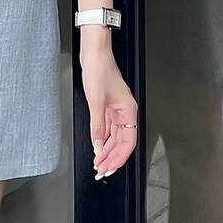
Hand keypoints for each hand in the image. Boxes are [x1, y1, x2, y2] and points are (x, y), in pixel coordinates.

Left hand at [82, 50, 137, 178]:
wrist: (94, 53)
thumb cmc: (100, 69)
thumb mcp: (96, 101)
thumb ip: (97, 127)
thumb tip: (98, 146)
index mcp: (128, 111)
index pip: (128, 142)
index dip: (119, 158)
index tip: (109, 168)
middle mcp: (125, 111)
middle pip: (122, 141)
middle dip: (111, 157)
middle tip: (101, 169)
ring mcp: (116, 109)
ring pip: (114, 136)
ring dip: (106, 149)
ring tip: (98, 161)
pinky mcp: (107, 105)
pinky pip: (108, 127)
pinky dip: (102, 138)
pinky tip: (97, 146)